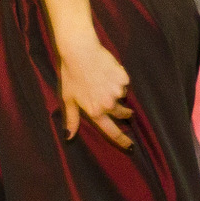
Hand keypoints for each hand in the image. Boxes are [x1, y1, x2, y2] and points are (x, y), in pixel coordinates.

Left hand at [55, 29, 135, 148]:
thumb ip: (72, 119)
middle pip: (122, 113)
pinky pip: (124, 82)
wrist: (80, 52)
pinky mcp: (123, 78)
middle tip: (122, 107)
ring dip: (117, 91)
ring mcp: (117, 91)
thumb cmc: (71, 75)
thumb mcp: (69, 99)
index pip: (112, 132)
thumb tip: (68, 137)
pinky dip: (119, 79)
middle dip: (124, 112)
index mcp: (95, 112)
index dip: (122, 141)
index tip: (131, 148)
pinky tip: (109, 71)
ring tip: (104, 80)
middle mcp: (109, 104)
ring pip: (122, 95)